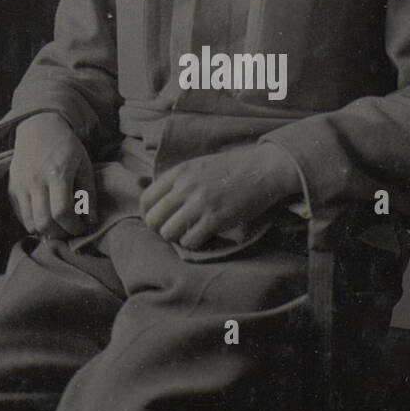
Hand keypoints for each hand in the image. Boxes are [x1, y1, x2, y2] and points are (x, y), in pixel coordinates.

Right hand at [9, 112, 96, 237]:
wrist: (38, 128)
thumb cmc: (66, 147)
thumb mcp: (84, 165)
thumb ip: (88, 194)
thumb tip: (91, 221)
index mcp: (57, 174)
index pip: (62, 212)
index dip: (73, 227)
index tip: (81, 228)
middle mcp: (35, 181)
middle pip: (44, 222)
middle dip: (60, 234)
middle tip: (69, 230)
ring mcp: (20, 185)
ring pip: (30, 223)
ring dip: (46, 231)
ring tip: (58, 225)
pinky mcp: (12, 188)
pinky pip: (21, 216)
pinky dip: (33, 222)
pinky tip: (45, 216)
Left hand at [139, 143, 300, 249]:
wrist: (263, 169)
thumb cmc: (232, 169)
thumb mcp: (198, 166)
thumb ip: (178, 181)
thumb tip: (160, 203)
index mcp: (179, 172)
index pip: (146, 200)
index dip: (149, 215)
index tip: (159, 220)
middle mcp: (185, 187)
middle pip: (153, 220)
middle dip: (161, 229)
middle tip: (174, 230)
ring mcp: (200, 203)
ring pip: (168, 233)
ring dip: (176, 238)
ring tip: (189, 233)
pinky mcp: (216, 219)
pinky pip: (190, 241)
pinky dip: (193, 243)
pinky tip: (203, 236)